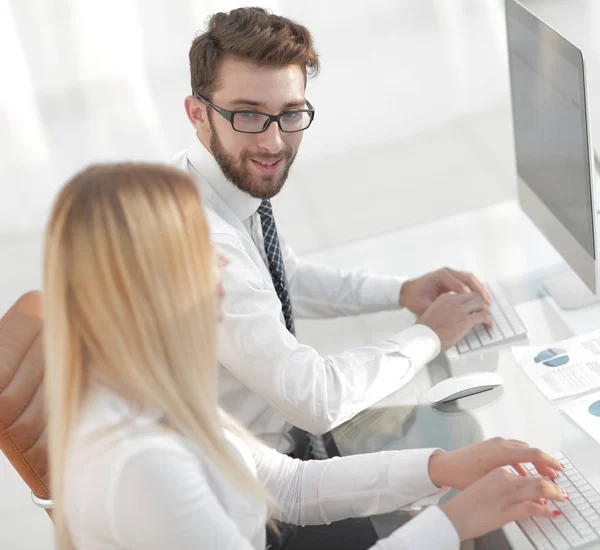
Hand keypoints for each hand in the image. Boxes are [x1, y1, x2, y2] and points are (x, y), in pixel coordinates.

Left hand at [400, 268, 490, 314]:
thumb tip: (449, 316)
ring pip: (470, 278)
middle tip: (487, 302)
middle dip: (479, 290)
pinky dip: (475, 289)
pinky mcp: (452, 279)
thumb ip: (437, 308)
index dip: (470, 295)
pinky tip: (480, 300)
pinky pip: (467, 282)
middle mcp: (447, 272)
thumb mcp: (423, 305)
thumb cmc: (413, 298)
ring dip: (480, 289)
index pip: (459, 284)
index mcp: (440, 276)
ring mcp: (450, 274)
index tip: (477, 305)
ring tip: (487, 301)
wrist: (407, 292)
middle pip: (468, 278)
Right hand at [416, 293, 490, 350]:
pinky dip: (488, 320)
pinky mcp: (467, 320)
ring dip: (486, 311)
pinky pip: (484, 315)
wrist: (424, 336)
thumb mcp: (434, 312)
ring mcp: (461, 310)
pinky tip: (488, 325)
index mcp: (445, 298)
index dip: (470, 301)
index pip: (463, 295)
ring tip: (487, 318)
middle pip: (474, 296)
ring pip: (481, 303)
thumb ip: (444, 310)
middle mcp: (454, 301)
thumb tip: (452, 316)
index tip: (473, 307)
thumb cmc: (427, 329)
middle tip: (484, 310)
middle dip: (481, 303)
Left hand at [428, 438, 562, 489]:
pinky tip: (523, 471)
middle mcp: (499, 444)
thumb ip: (512, 483)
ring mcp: (494, 442)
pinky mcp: (491, 445)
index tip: (559, 469)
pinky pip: (512, 449)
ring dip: (533, 460)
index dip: (548, 461)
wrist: (445, 465)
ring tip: (541, 474)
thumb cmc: (462, 474)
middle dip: (543, 462)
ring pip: (521, 449)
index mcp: (501, 452)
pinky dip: (521, 458)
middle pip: (529, 450)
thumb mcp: (490, 481)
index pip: (532, 453)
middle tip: (554, 475)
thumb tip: (530, 489)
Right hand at [440, 468, 567, 540]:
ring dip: (552, 492)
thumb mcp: (484, 474)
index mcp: (498, 462)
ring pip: (539, 488)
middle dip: (551, 478)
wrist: (453, 508)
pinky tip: (549, 511)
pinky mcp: (508, 509)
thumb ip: (501, 473)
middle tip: (558, 484)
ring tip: (558, 496)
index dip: (543, 463)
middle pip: (537, 473)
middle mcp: (504, 474)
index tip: (550, 469)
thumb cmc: (465, 488)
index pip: (528, 457)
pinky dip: (544, 509)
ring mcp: (507, 492)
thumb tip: (515, 475)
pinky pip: (533, 508)